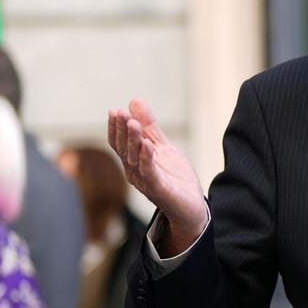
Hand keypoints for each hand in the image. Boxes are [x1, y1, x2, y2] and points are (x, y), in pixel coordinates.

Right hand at [108, 98, 206, 253]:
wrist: (191, 207)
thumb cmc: (174, 178)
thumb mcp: (162, 146)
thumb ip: (149, 127)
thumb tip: (134, 101)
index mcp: (133, 161)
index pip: (119, 143)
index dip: (116, 128)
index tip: (115, 111)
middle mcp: (135, 172)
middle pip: (124, 149)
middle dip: (122, 130)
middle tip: (121, 113)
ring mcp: (146, 182)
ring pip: (134, 159)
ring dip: (133, 141)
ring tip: (133, 123)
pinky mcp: (160, 190)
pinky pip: (150, 173)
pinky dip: (147, 159)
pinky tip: (148, 145)